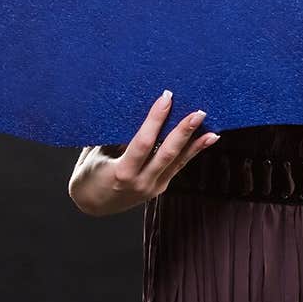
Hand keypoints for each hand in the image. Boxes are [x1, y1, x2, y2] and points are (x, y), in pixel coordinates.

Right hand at [68, 90, 219, 215]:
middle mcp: (140, 183)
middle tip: (198, 111)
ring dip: (195, 144)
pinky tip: (208, 139)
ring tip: (212, 128)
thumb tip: (137, 110)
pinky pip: (178, 167)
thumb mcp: (97, 153)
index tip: (166, 97)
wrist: (90, 204)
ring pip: (177, 162)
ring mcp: (152, 188)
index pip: (142, 143)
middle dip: (183, 131)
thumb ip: (117, 136)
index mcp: (121, 172)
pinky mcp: (159, 188)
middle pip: (166, 154)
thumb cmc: (89, 172)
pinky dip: (193, 152)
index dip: (155, 119)